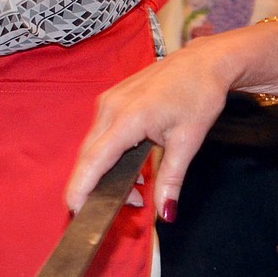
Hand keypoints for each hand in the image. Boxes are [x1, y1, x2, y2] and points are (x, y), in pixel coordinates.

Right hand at [65, 38, 231, 218]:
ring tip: (135, 192)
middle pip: (88, 155)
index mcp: (128, 118)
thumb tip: (166, 214)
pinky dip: (108, 155)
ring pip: (93, 145)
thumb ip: (171, 179)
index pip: (93, 160)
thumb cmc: (198, 96)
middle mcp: (110, 107)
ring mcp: (108, 100)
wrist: (202, 62)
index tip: (75, 212)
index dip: (80, 188)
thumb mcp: (188, 142)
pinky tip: (130, 168)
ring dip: (103, 171)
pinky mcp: (112, 98)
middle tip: (120, 210)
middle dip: (94, 186)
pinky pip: (101, 133)